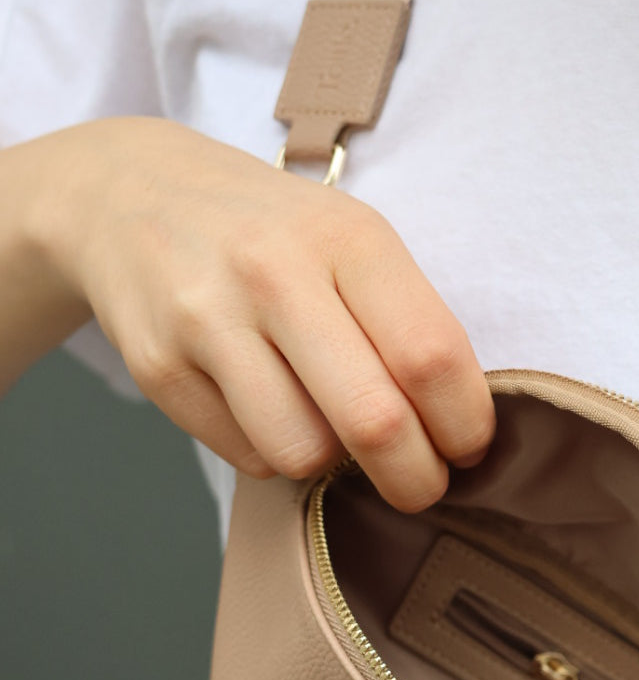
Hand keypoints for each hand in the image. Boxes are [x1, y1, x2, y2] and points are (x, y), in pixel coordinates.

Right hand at [40, 117, 494, 508]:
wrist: (130, 193)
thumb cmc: (270, 234)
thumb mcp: (350, 240)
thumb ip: (406, 323)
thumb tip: (458, 433)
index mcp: (346, 237)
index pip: (432, 358)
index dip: (465, 425)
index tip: (468, 448)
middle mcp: (274, 273)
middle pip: (374, 422)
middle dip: (414, 479)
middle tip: (420, 486)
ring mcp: (207, 320)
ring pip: (303, 453)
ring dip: (331, 465)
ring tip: (328, 428)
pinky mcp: (158, 367)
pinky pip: (246, 457)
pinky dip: (270, 453)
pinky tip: (264, 409)